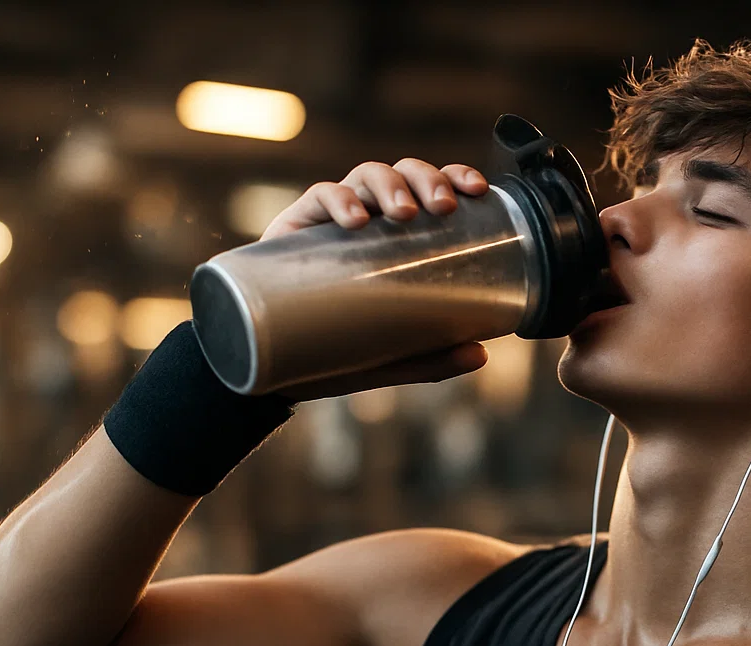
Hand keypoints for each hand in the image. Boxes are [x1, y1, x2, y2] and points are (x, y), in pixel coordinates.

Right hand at [260, 159, 492, 402]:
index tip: (477, 190)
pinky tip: (355, 220)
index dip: (455, 177)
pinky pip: (319, 196)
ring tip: (403, 213)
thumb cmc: (336, 351)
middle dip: (427, 180)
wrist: (269, 366)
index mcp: (397, 235)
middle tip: (442, 208)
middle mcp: (368, 217)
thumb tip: (481, 355)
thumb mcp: (391, 358)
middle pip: (402, 173)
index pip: (430, 190)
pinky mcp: (294, 228)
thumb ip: (432, 357)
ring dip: (389, 185)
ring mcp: (330, 219)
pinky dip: (338, 200)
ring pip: (365, 175)